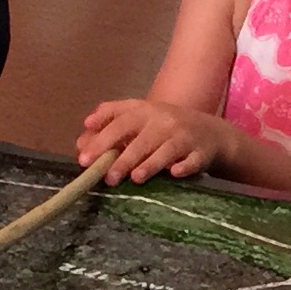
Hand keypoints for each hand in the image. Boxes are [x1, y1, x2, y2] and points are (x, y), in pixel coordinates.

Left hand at [80, 99, 226, 185]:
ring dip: (151, 163)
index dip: (101, 138)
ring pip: (166, 151)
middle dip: (123, 158)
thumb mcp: (140, 117)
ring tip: (135, 177)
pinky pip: (193, 161)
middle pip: (141, 140)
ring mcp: (184, 137)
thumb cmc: (165, 127)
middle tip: (106, 176)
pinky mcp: (201, 153)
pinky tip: (175, 173)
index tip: (84, 157)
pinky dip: (185, 166)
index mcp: (145, 111)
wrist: (210, 132)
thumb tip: (80, 142)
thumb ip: (110, 123)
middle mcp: (164, 121)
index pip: (120, 122)